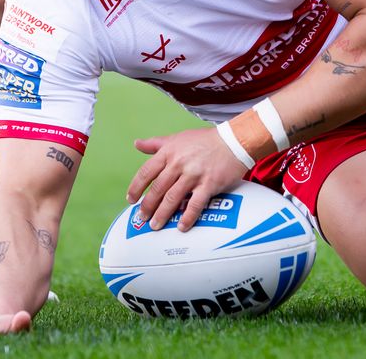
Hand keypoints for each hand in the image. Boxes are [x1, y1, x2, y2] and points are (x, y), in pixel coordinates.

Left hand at [127, 127, 249, 231]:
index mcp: (169, 152)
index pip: (146, 172)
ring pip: (172, 198)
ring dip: (162, 214)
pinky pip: (195, 204)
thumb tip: (137, 144)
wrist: (233, 141)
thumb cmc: (205, 140)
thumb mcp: (177, 138)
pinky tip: (182, 226)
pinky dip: (187, 217)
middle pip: (158, 188)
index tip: (131, 200)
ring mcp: (194, 174)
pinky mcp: (209, 184)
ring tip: (156, 225)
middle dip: (147, 206)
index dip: (136, 188)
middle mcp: (179, 163)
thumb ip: (156, 143)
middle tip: (142, 218)